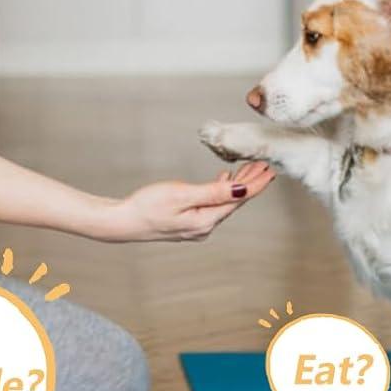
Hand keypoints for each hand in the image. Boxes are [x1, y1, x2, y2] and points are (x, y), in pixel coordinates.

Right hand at [101, 160, 274, 242]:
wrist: (122, 221)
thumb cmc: (147, 205)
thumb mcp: (181, 194)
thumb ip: (212, 192)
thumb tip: (240, 188)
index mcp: (205, 220)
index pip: (238, 199)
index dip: (255, 184)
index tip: (269, 169)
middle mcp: (204, 227)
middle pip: (233, 202)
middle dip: (250, 183)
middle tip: (263, 164)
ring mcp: (196, 226)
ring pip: (224, 203)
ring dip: (237, 185)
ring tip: (249, 169)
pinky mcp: (188, 222)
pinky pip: (213, 205)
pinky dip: (221, 190)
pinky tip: (222, 180)